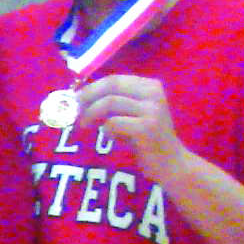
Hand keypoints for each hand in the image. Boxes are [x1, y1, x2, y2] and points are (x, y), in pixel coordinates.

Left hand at [73, 73, 187, 179]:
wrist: (170, 164)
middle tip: (73, 109)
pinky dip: (106, 130)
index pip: (113, 79)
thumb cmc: (147, 140)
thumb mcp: (132, 116)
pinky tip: (110, 138)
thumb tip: (80, 99)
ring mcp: (152, 110)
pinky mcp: (147, 128)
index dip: (91, 88)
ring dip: (91, 113)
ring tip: (84, 125)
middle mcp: (153, 93)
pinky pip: (113, 123)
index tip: (75, 99)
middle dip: (87, 96)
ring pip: (109, 102)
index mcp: (150, 86)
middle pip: (111, 85)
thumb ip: (114, 104)